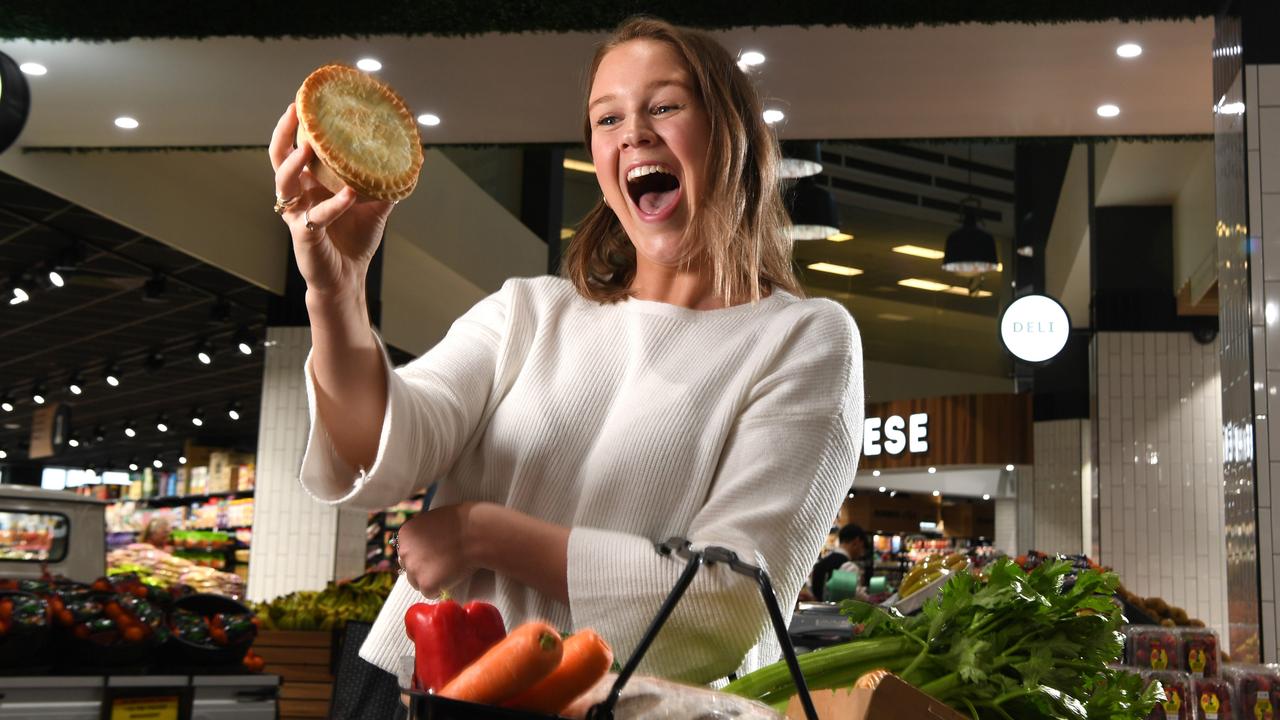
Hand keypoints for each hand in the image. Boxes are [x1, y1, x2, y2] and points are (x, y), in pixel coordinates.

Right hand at [268, 103, 395, 300]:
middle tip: (295, 110)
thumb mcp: (374, 207)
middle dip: (283, 133)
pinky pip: (316, 215)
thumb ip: (384, 185)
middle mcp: (298, 195)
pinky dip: (335, 204)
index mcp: (309, 184)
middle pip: (278, 157)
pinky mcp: (304, 234)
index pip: (294, 148)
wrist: (347, 279)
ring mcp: (297, 214)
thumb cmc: (354, 241)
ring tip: (308, 147)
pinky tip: (350, 193)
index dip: (294, 126)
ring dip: (295, 163)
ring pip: (284, 182)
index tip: (304, 101)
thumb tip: (410, 162)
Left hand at [395, 502, 476, 596]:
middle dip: (423, 568)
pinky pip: (430, 593)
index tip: (435, 555)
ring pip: (417, 583)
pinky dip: (441, 589)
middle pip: (409, 568)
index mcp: (405, 534)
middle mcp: (404, 551)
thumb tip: (424, 546)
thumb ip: (423, 534)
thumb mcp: (434, 520)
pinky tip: (452, 577)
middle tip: (442, 564)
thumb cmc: (463, 522)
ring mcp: (414, 569)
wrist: (477, 533)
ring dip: (430, 580)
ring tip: (448, 571)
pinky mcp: (426, 584)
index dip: (422, 555)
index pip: (406, 552)